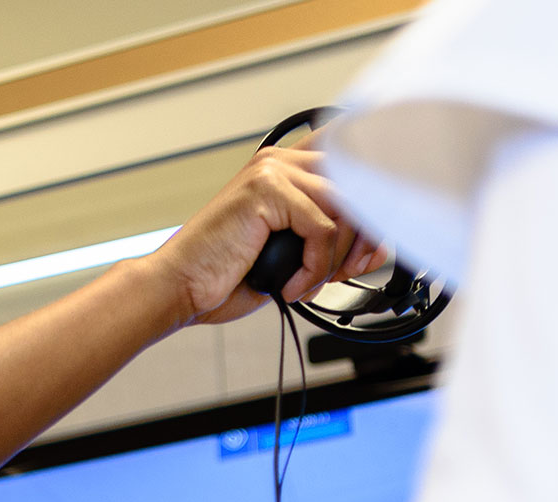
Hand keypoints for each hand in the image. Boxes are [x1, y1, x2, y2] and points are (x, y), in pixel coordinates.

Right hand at [129, 138, 391, 327]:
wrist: (180, 287)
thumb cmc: (226, 273)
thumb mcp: (289, 250)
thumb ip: (328, 236)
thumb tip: (378, 243)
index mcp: (283, 166)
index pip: (350, 159)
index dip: (375, 197)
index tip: (376, 240)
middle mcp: (279, 160)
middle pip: (359, 182)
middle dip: (369, 232)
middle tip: (354, 270)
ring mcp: (271, 171)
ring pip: (346, 208)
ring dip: (340, 257)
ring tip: (314, 282)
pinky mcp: (265, 192)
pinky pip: (322, 230)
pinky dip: (315, 267)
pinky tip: (293, 284)